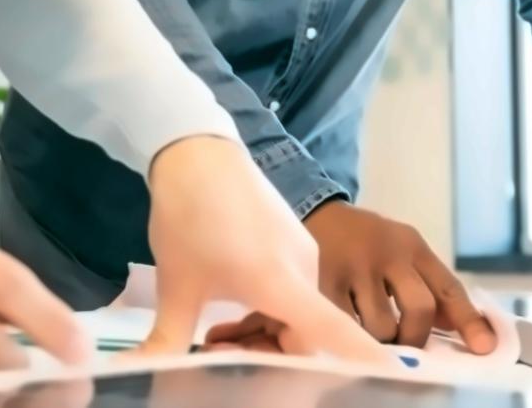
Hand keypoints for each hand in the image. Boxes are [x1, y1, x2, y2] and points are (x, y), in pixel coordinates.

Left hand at [138, 135, 388, 362]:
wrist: (197, 152)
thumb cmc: (189, 217)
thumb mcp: (176, 285)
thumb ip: (167, 341)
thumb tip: (139, 374)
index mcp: (282, 284)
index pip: (336, 334)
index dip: (366, 361)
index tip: (393, 378)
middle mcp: (305, 271)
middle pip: (306, 337)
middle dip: (268, 357)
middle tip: (216, 352)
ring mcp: (304, 255)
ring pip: (297, 316)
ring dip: (264, 335)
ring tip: (214, 334)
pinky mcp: (296, 244)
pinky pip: (294, 293)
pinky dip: (269, 310)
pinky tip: (231, 308)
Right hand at [301, 200, 495, 352]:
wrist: (314, 210)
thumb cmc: (365, 241)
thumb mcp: (402, 251)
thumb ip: (428, 285)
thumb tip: (458, 328)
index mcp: (413, 246)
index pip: (448, 287)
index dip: (468, 320)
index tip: (485, 347)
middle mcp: (388, 252)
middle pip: (420, 308)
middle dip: (415, 336)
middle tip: (404, 344)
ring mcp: (355, 266)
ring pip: (381, 326)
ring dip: (378, 339)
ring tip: (366, 327)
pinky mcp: (324, 280)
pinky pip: (346, 326)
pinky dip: (350, 334)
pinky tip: (345, 322)